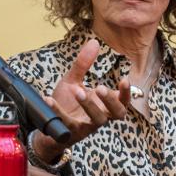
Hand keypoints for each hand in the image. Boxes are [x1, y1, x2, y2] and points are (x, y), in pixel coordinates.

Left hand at [32, 39, 130, 162]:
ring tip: (78, 91)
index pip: (123, 101)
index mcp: (104, 105)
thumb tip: (94, 42)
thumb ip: (83, 64)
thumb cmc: (66, 104)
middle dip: (111, 100)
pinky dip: (58, 111)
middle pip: (117, 113)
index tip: (124, 80)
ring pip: (97, 120)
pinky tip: (49, 99)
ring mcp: (87, 126)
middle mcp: (100, 117)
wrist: (48, 125)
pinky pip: (67, 123)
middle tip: (100, 87)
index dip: (126, 93)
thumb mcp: (73, 81)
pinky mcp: (71, 133)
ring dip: (89, 105)